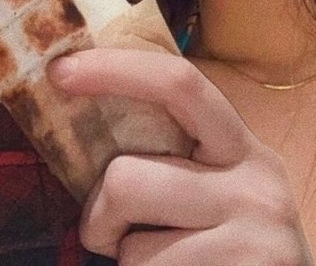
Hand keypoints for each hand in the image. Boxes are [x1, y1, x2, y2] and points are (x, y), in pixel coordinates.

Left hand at [49, 49, 314, 265]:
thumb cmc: (224, 246)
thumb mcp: (213, 187)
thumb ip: (169, 152)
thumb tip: (77, 110)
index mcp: (240, 145)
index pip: (177, 83)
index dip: (114, 68)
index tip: (60, 70)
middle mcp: (256, 182)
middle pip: (125, 179)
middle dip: (100, 214)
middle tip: (111, 235)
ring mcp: (255, 237)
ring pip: (132, 248)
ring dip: (128, 261)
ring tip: (162, 264)